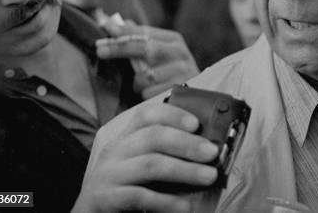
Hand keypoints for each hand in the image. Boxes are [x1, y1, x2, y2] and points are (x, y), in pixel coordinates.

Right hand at [72, 100, 218, 212]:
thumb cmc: (123, 189)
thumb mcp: (138, 165)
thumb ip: (162, 154)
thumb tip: (204, 150)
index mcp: (123, 139)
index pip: (146, 114)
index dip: (173, 115)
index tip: (196, 123)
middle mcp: (114, 152)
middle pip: (154, 137)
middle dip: (187, 143)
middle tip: (212, 152)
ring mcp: (108, 175)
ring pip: (151, 164)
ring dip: (185, 170)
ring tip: (209, 176)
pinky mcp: (105, 199)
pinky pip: (140, 196)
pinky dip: (166, 202)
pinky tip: (185, 207)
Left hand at [97, 21, 199, 99]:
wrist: (199, 98)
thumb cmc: (172, 73)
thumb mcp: (160, 53)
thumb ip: (141, 39)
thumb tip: (120, 22)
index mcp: (174, 41)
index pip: (145, 33)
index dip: (124, 32)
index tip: (106, 28)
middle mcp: (180, 54)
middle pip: (145, 48)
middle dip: (120, 48)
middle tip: (100, 50)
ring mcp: (182, 73)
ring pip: (145, 76)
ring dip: (137, 82)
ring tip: (145, 86)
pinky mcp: (179, 92)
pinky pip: (149, 94)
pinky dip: (145, 95)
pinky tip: (154, 95)